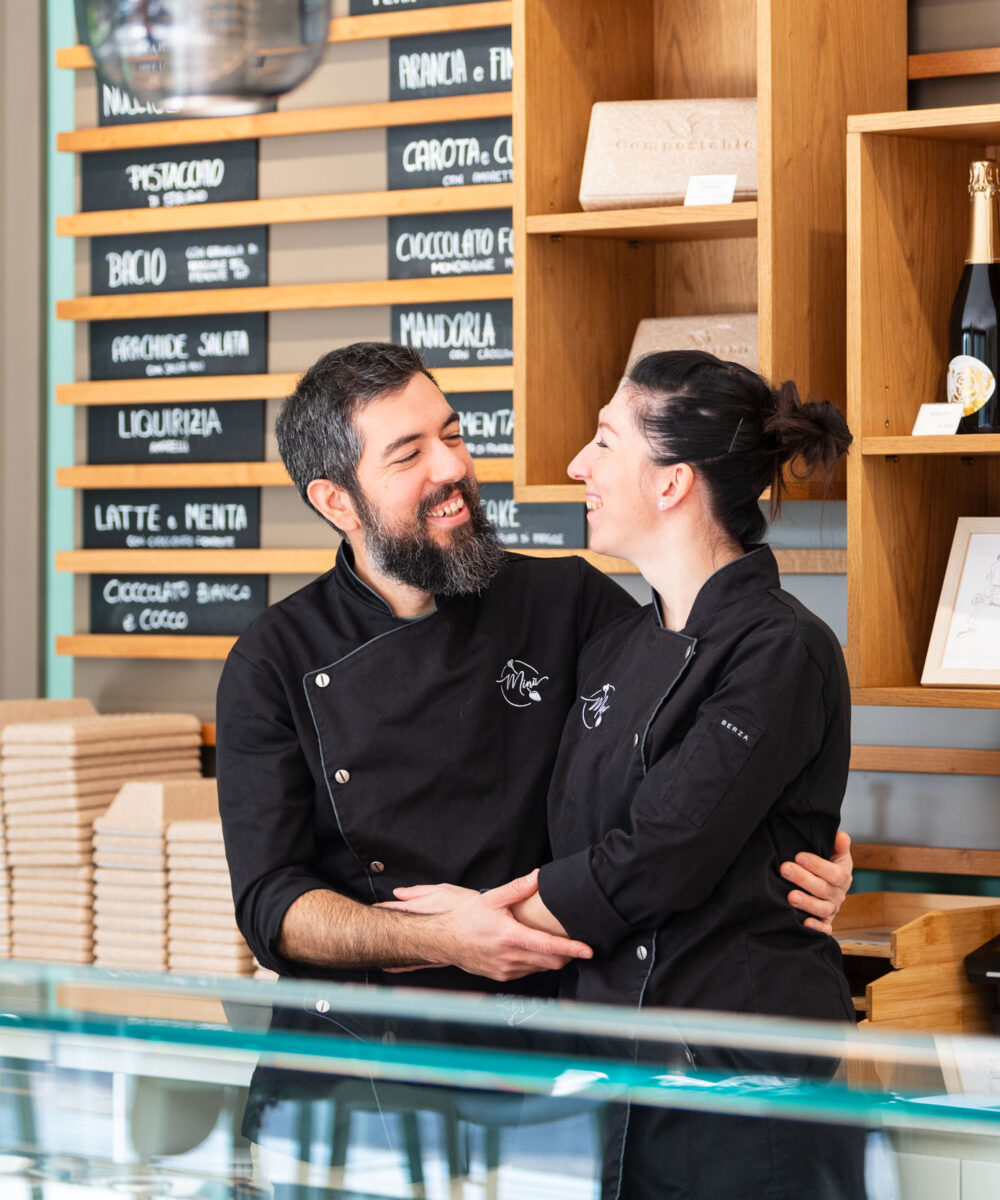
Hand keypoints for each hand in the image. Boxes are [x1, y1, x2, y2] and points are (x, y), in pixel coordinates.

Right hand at [382, 871, 592, 982]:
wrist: (443, 940)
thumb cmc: (466, 918)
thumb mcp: (491, 899)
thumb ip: (517, 888)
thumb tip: (539, 876)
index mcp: (511, 937)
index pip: (549, 947)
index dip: (572, 949)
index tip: (589, 950)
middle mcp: (510, 957)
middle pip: (550, 962)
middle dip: (566, 954)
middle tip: (574, 941)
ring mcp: (506, 970)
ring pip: (540, 968)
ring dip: (551, 959)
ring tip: (554, 943)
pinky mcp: (501, 976)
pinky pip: (527, 972)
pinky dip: (536, 963)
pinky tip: (533, 950)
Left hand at [781, 829, 852, 934]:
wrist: (826, 885)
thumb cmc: (827, 866)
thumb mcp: (835, 853)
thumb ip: (838, 844)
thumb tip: (840, 836)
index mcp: (843, 876)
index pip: (834, 873)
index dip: (817, 865)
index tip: (799, 856)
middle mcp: (838, 894)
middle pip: (824, 889)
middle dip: (803, 879)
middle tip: (785, 869)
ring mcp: (831, 909)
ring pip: (822, 909)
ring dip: (807, 903)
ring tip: (791, 896)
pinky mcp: (825, 923)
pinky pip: (825, 929)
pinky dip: (816, 928)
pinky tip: (804, 923)